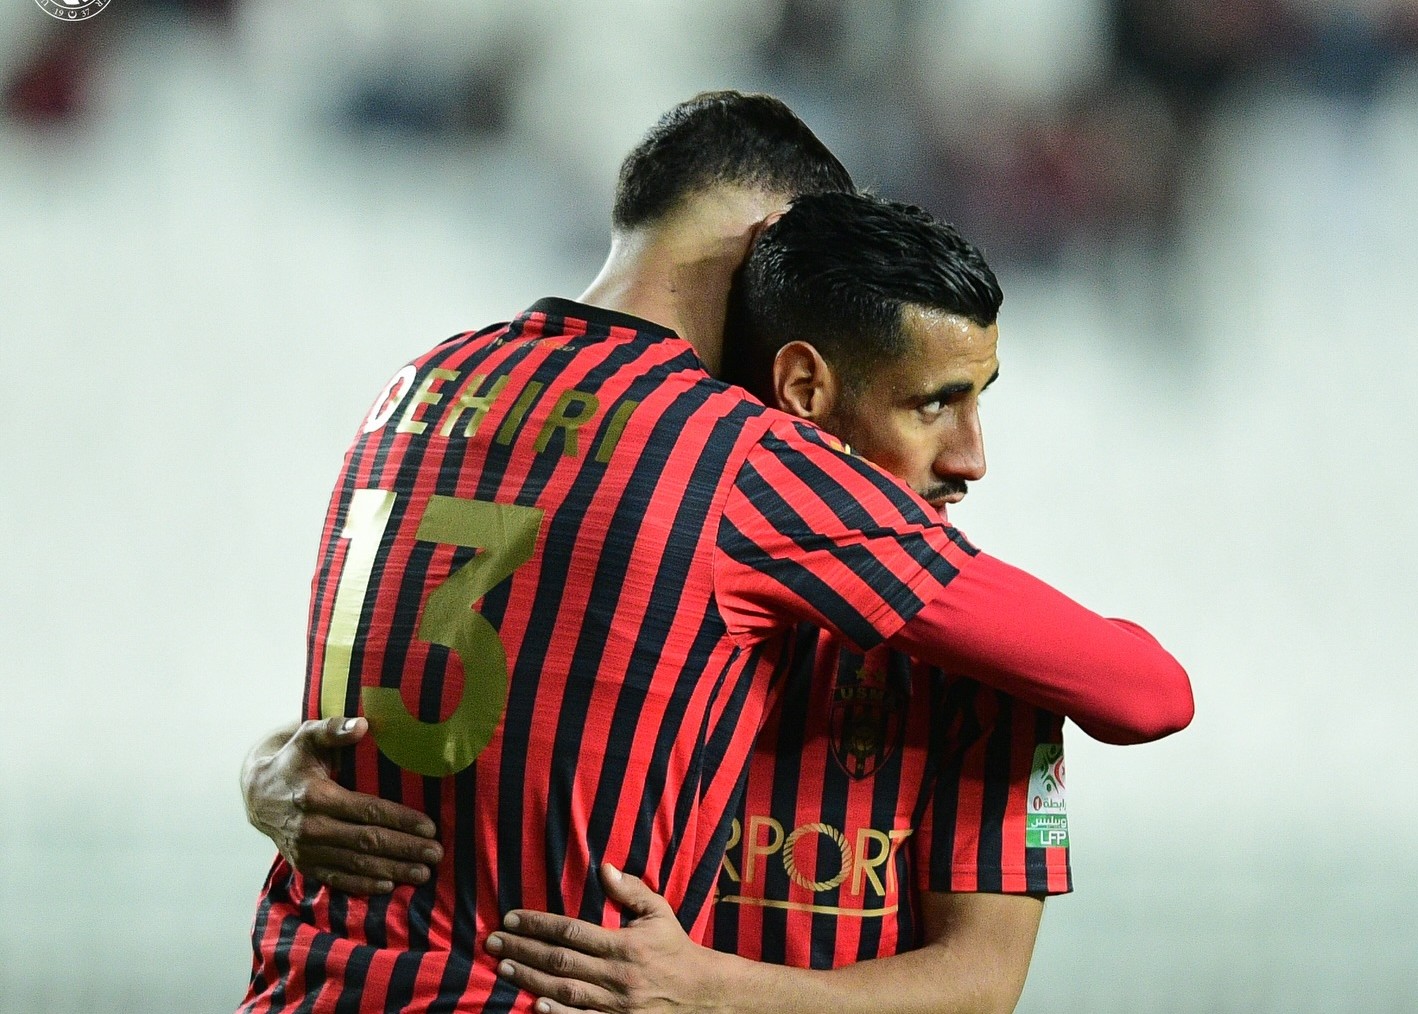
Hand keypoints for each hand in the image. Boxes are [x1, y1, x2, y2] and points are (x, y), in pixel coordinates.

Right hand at [242, 715, 442, 893]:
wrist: (257, 794)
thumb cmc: (293, 760)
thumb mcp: (308, 736)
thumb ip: (334, 729)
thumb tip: (362, 725)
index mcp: (316, 796)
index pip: (367, 811)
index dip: (400, 820)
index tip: (429, 827)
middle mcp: (310, 828)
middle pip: (366, 842)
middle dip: (405, 849)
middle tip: (436, 854)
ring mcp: (305, 851)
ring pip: (356, 864)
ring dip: (392, 871)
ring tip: (423, 874)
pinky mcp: (303, 866)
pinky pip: (337, 880)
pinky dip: (363, 885)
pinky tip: (389, 886)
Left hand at [486, 864, 730, 1013]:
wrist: (701, 993)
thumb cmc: (675, 947)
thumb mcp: (659, 912)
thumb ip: (631, 890)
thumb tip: (604, 868)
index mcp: (624, 945)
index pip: (571, 931)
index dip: (538, 924)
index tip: (511, 918)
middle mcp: (616, 974)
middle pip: (559, 961)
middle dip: (522, 951)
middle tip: (493, 943)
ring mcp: (615, 1004)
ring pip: (564, 991)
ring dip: (529, 979)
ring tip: (503, 968)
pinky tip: (533, 1005)